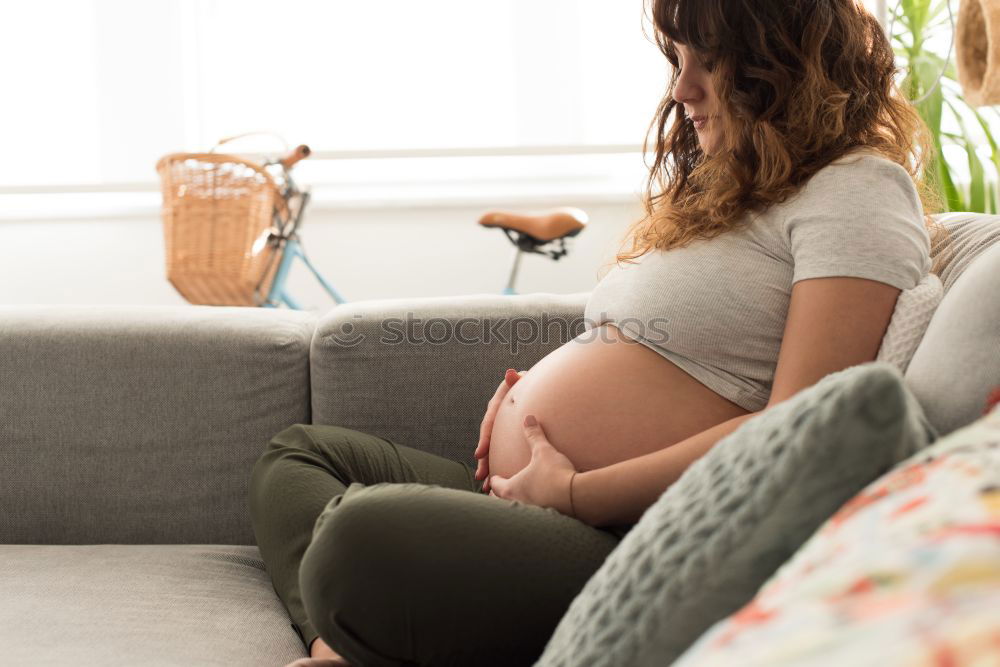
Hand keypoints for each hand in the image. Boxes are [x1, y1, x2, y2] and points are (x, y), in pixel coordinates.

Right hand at [474, 369, 524, 493]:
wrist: (538, 388)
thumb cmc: (530, 384)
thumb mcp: (521, 382)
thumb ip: (515, 380)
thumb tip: (510, 373)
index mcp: (497, 407)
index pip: (489, 424)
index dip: (484, 439)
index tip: (480, 453)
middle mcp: (496, 418)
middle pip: (488, 442)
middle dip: (484, 461)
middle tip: (481, 476)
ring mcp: (501, 429)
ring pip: (493, 450)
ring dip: (489, 468)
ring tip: (486, 485)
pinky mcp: (509, 436)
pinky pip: (502, 453)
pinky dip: (500, 467)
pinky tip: (498, 483)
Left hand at [489, 415, 578, 517]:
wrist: (576, 498)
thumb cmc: (554, 474)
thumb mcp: (543, 451)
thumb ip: (534, 435)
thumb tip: (528, 418)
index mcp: (511, 489)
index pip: (496, 486)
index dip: (494, 480)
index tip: (495, 478)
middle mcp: (517, 505)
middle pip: (501, 503)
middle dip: (501, 497)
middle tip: (503, 491)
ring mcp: (531, 515)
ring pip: (517, 512)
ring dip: (517, 505)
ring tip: (522, 500)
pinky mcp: (545, 522)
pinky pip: (535, 518)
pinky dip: (534, 513)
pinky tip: (543, 508)